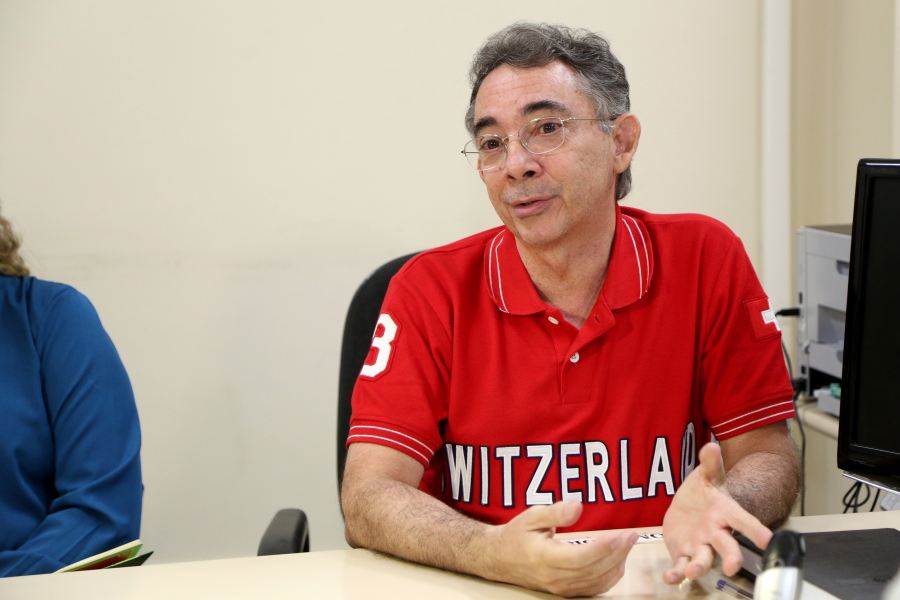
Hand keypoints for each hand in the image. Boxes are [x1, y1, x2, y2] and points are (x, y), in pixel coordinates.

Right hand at [484, 501, 637, 597]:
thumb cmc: (516, 536)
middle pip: (594, 570)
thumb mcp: (531, 516)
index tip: (622, 534)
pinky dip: (610, 576)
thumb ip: (555, 511)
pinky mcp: (566, 592)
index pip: (581, 557)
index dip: (605, 547)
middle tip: (632, 535)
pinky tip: (617, 561)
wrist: (500, 559)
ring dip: (617, 564)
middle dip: (618, 553)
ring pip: (597, 581)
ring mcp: (561, 588)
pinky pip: (594, 588)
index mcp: (544, 558)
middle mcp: (554, 577)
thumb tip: (578, 506)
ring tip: (627, 544)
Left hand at [662, 443, 771, 583]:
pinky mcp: (683, 552)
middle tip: (733, 567)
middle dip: (731, 557)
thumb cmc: (703, 493)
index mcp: (725, 513)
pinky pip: (681, 565)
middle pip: (727, 546)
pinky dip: (676, 573)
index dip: (756, 531)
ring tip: (693, 571)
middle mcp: (716, 533)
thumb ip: (710, 463)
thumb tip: (711, 446)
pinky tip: (670, 578)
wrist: (688, 508)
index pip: (744, 522)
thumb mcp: (706, 476)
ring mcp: (700, 545)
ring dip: (699, 566)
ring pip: (703, 559)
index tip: (768, 541)